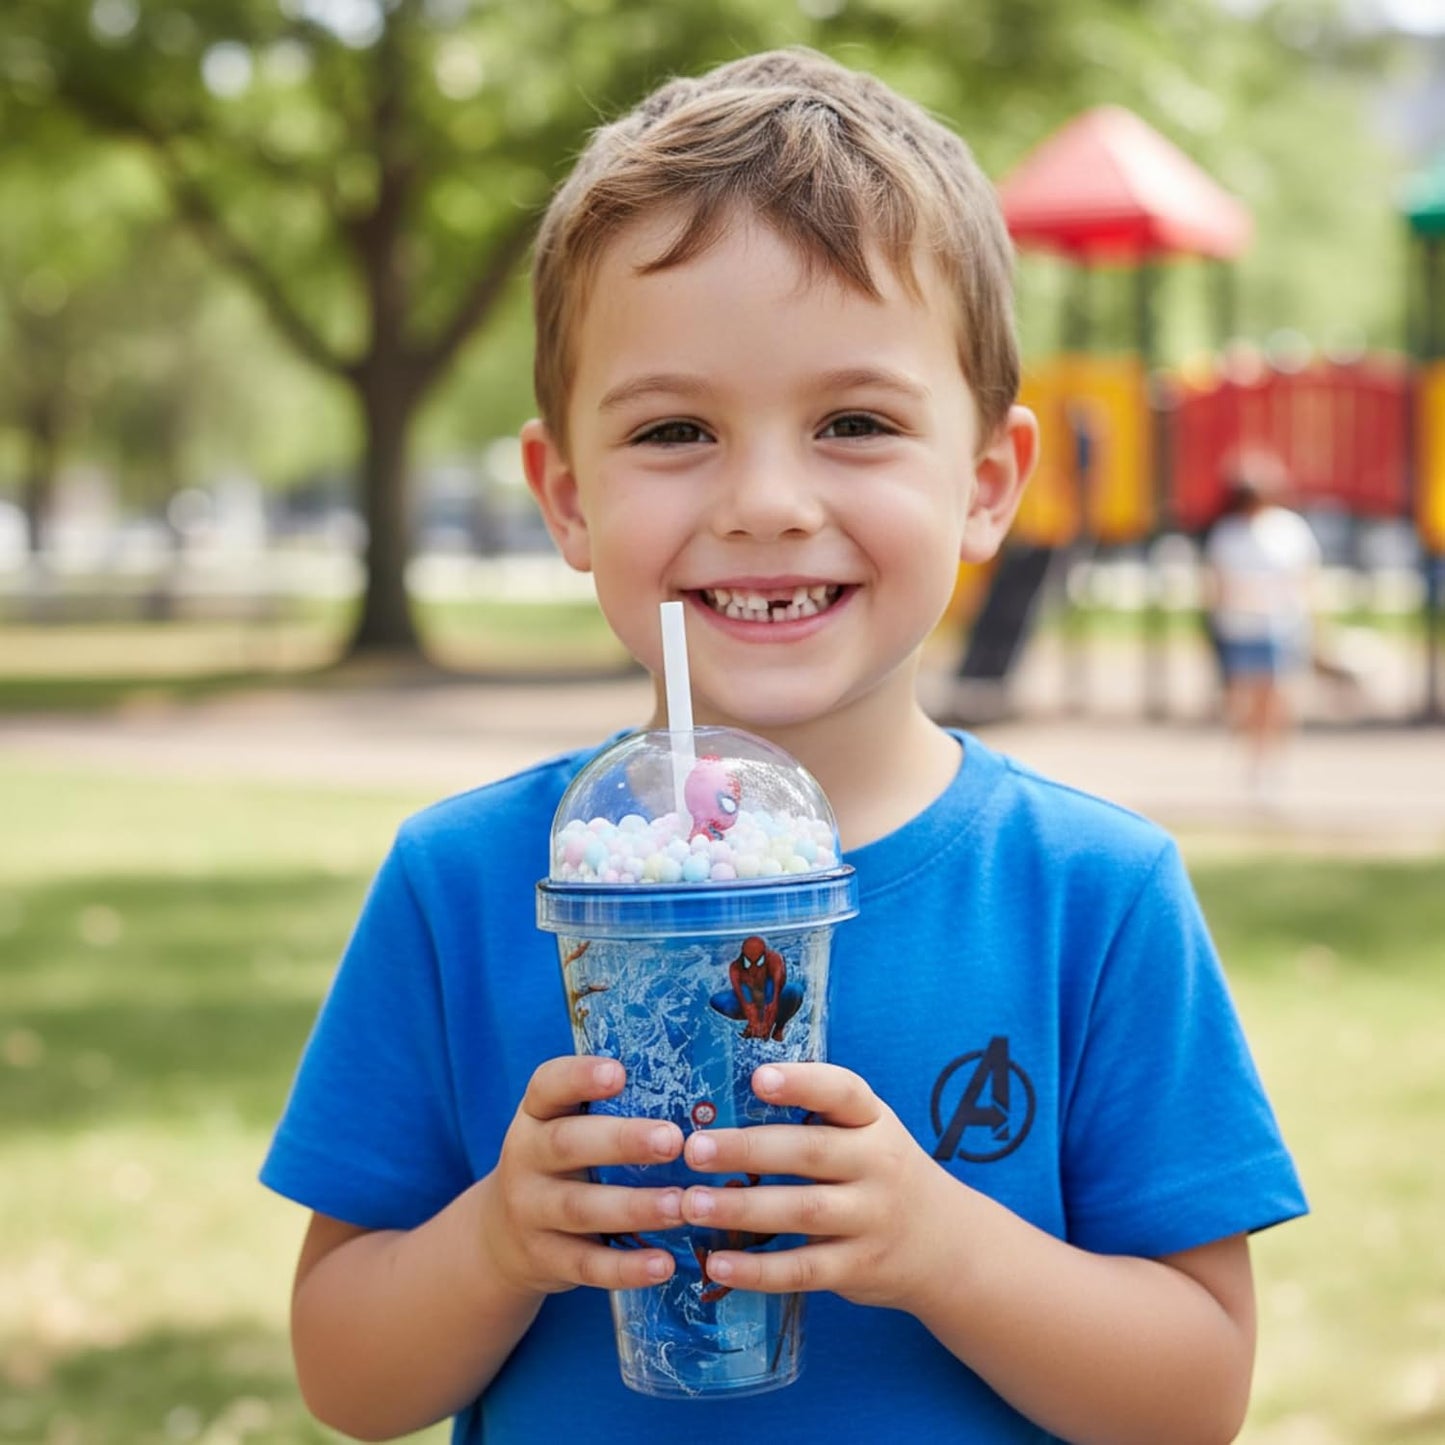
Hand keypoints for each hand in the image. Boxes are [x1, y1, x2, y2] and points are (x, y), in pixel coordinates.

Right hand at [477, 1056, 683, 1296]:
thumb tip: (693, 1087)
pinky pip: (587, 1265)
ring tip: (681, 1205)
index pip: (548, 1085)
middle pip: (567, 1144)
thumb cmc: (562, 1163)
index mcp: (536, 1114)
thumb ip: (610, 1107)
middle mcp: (526, 1158)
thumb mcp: (566, 1125)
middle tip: (672, 1141)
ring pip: (581, 1209)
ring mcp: (531, 1211)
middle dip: (622, 1142)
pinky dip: (626, 1267)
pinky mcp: (546, 1259)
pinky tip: (665, 1264)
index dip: (580, 1076)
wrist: (504, 1236)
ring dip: (635, 1207)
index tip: (619, 1073)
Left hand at [678, 1063, 945, 1309]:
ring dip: (742, 1209)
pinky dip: (759, 1270)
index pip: (843, 1092)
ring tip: (690, 1204)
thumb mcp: (868, 1133)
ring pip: (803, 1211)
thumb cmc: (882, 1173)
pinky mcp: (860, 1267)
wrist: (948, 1245)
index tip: (758, 1078)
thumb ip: (817, 1117)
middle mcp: (878, 1165)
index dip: (802, 1082)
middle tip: (694, 1149)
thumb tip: (725, 1101)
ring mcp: (871, 1219)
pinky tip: (718, 1264)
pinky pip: (804, 1269)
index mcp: (874, 1121)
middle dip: (749, 1149)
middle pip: (811, 1152)